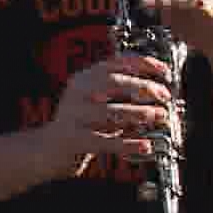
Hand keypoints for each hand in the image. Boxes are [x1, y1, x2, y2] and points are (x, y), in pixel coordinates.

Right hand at [39, 53, 174, 174]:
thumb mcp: (97, 101)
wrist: (49, 149)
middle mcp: (76, 93)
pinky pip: (104, 141)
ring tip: (158, 116)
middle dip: (142, 87)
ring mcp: (73, 115)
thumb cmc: (80, 124)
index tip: (163, 70)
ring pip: (109, 111)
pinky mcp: (73, 139)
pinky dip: (128, 143)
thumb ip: (120, 93)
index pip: (114, 63)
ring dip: (138, 113)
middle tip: (163, 96)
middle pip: (112, 82)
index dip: (141, 64)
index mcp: (83, 79)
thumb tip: (157, 90)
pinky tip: (145, 145)